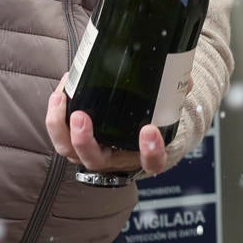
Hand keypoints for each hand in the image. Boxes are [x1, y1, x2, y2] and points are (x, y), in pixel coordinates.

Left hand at [44, 88, 166, 177]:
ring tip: (60, 98)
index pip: (151, 162)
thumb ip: (176, 97)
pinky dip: (56, 114)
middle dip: (85, 140)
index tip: (150, 131)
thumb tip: (187, 79)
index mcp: (142, 157)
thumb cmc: (150, 124)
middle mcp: (114, 160)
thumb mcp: (166, 113)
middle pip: (95, 159)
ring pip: (69, 151)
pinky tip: (61, 91)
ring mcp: (92, 153)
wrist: (135, 137)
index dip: (150, 151)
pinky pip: (60, 135)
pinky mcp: (74, 142)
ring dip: (60, 127)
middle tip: (81, 117)